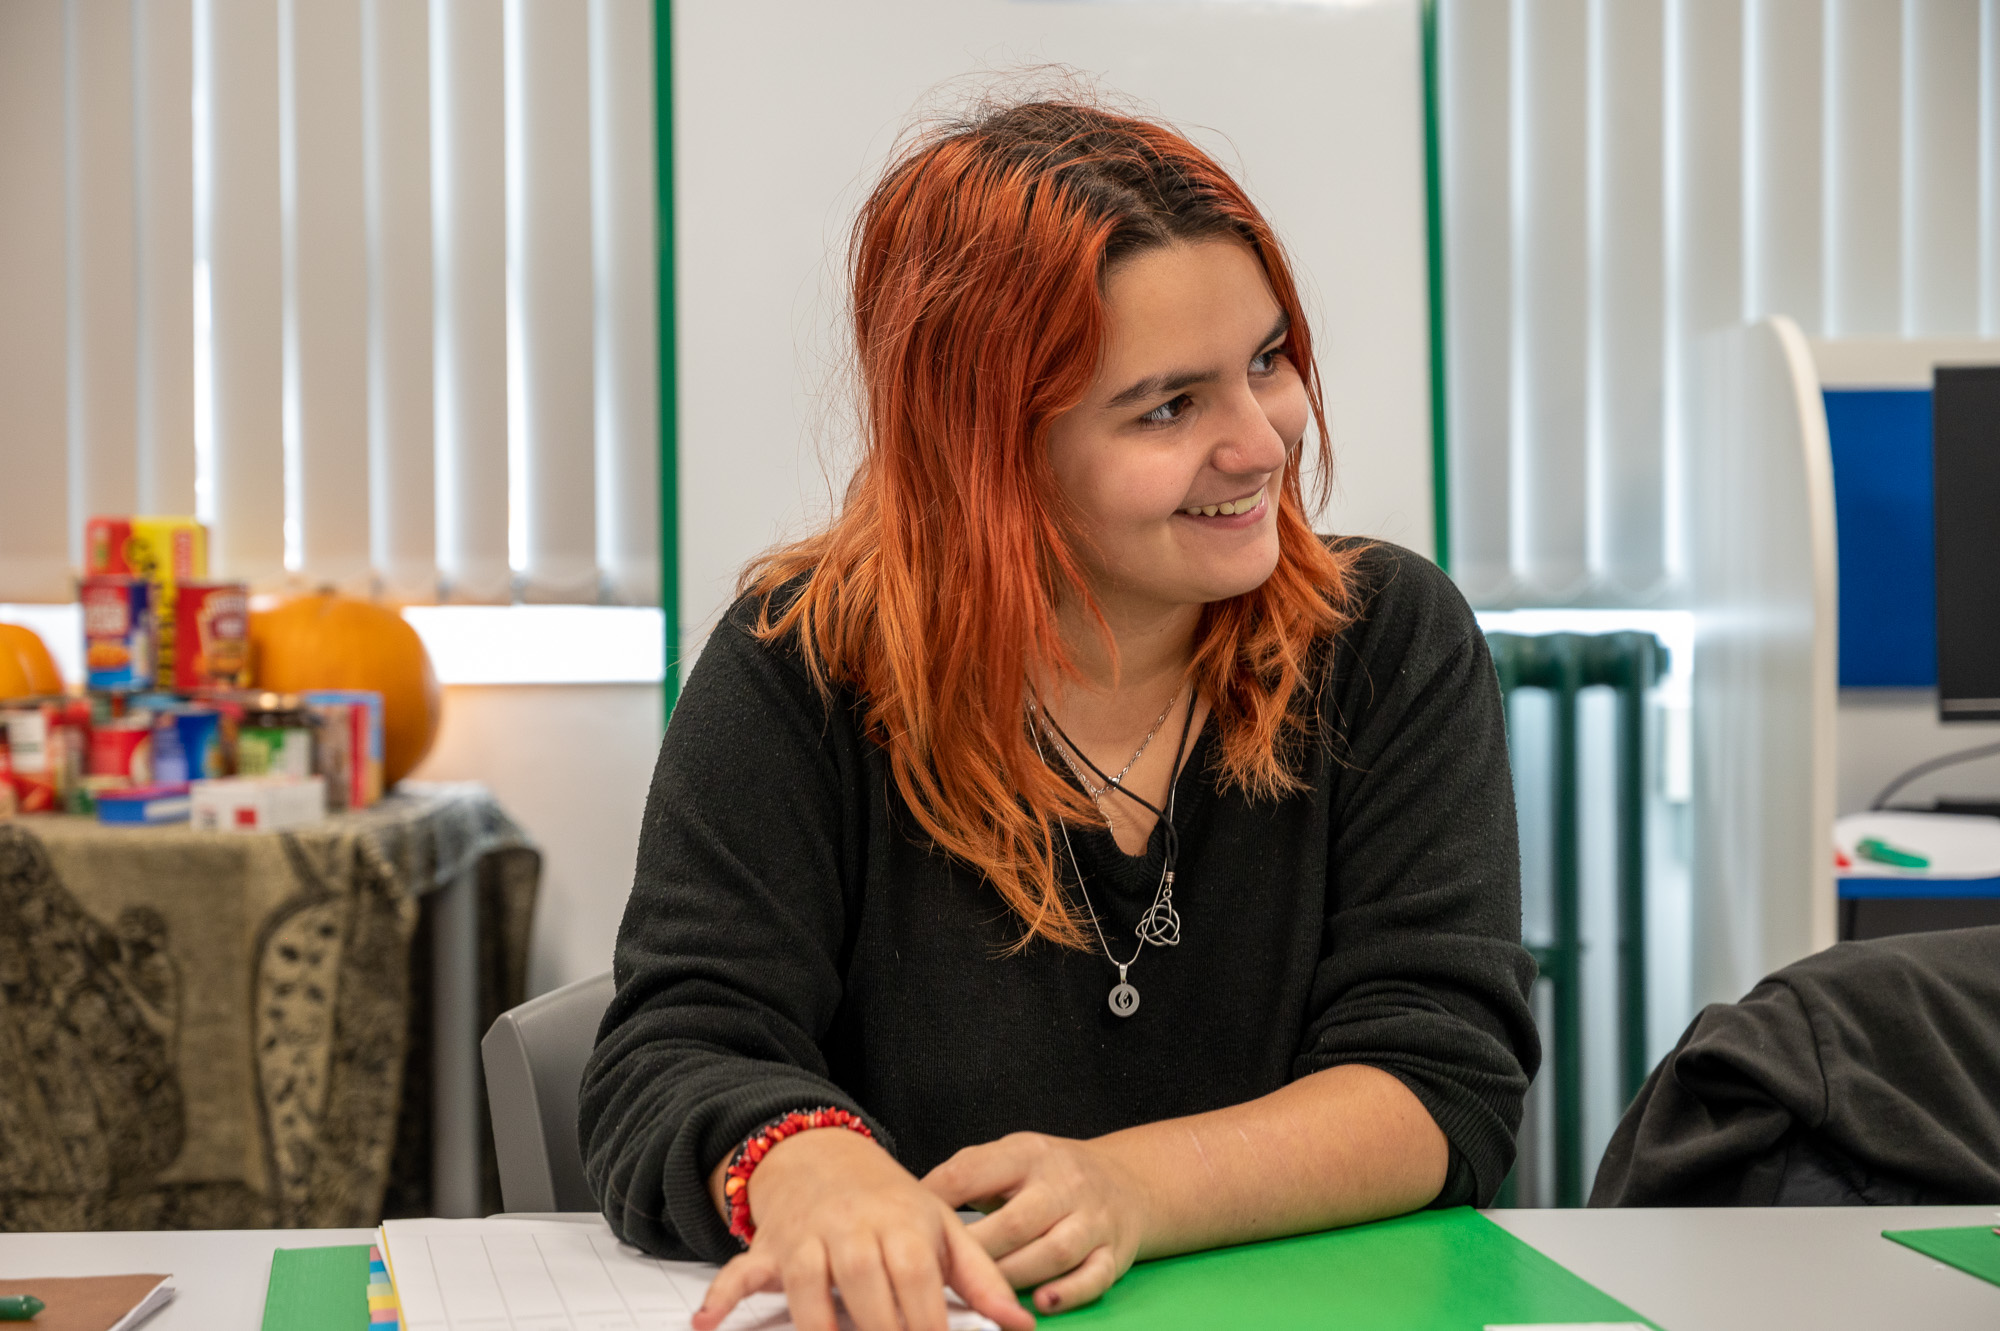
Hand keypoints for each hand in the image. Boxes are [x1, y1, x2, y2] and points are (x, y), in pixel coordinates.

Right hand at [693, 1127, 1034, 1330]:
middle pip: (866, 1289)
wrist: (826, 1156)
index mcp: (905, 1226)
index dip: (926, 1328)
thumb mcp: (944, 1229)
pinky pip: (740, 1271)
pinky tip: (707, 1323)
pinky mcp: (770, 1249)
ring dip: (817, 1328)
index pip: (918, 1283)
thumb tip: (1024, 1328)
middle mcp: (854, 1230)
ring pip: (808, 1287)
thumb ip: (983, 1280)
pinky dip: (723, 1295)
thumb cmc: (894, 1204)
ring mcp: (808, 1239)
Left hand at [923, 1133, 1151, 1314]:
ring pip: (1052, 1253)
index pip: (974, 1171)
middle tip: (940, 1273)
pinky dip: (1068, 1293)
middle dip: (976, 1251)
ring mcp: (1092, 1219)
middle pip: (1015, 1222)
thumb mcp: (1012, 1157)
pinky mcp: (1113, 1252)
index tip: (910, 1223)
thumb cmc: (1052, 1175)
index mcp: (1028, 1154)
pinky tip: (1042, 1303)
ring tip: (983, 1293)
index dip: (938, 1197)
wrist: (1126, 1181)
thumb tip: (912, 1202)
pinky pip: (1093, 1277)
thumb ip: (969, 1176)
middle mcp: (1064, 1184)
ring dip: (1013, 1276)